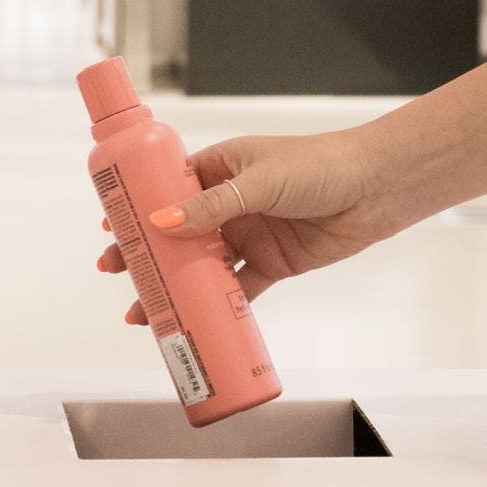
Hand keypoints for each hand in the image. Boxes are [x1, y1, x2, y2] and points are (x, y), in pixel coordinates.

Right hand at [96, 126, 397, 308]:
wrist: (376, 188)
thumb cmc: (320, 165)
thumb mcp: (259, 180)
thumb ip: (212, 205)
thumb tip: (162, 224)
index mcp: (221, 168)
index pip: (167, 189)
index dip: (138, 208)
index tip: (111, 226)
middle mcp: (229, 202)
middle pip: (176, 232)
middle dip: (145, 253)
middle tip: (116, 271)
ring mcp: (249, 234)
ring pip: (200, 265)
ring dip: (173, 285)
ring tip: (145, 310)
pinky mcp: (271, 264)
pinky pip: (236, 289)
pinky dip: (215, 305)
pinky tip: (192, 320)